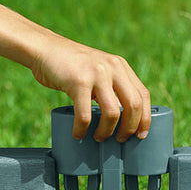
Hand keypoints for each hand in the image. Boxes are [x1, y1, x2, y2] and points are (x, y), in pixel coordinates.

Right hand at [31, 34, 150, 141]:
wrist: (45, 49)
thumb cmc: (70, 67)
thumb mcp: (98, 72)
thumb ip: (111, 88)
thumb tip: (123, 119)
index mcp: (121, 67)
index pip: (143, 95)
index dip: (145, 119)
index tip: (140, 135)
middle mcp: (113, 68)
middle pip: (134, 105)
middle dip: (129, 128)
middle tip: (120, 140)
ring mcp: (96, 73)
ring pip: (113, 112)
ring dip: (107, 131)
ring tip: (99, 137)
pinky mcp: (78, 81)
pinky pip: (85, 114)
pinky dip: (82, 129)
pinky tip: (78, 134)